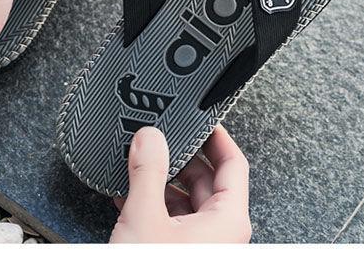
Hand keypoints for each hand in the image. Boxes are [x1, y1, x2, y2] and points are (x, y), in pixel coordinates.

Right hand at [110, 125, 251, 242]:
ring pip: (187, 201)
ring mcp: (202, 245)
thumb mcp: (145, 217)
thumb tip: (150, 138)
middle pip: (207, 180)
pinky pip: (173, 220)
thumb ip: (148, 172)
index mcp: (228, 221)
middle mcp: (221, 234)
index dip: (217, 137)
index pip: (233, 163)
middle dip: (180, 158)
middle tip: (159, 139)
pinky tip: (129, 195)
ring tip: (139, 166)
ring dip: (162, 183)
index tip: (201, 119)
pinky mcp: (181, 251)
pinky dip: (153, 205)